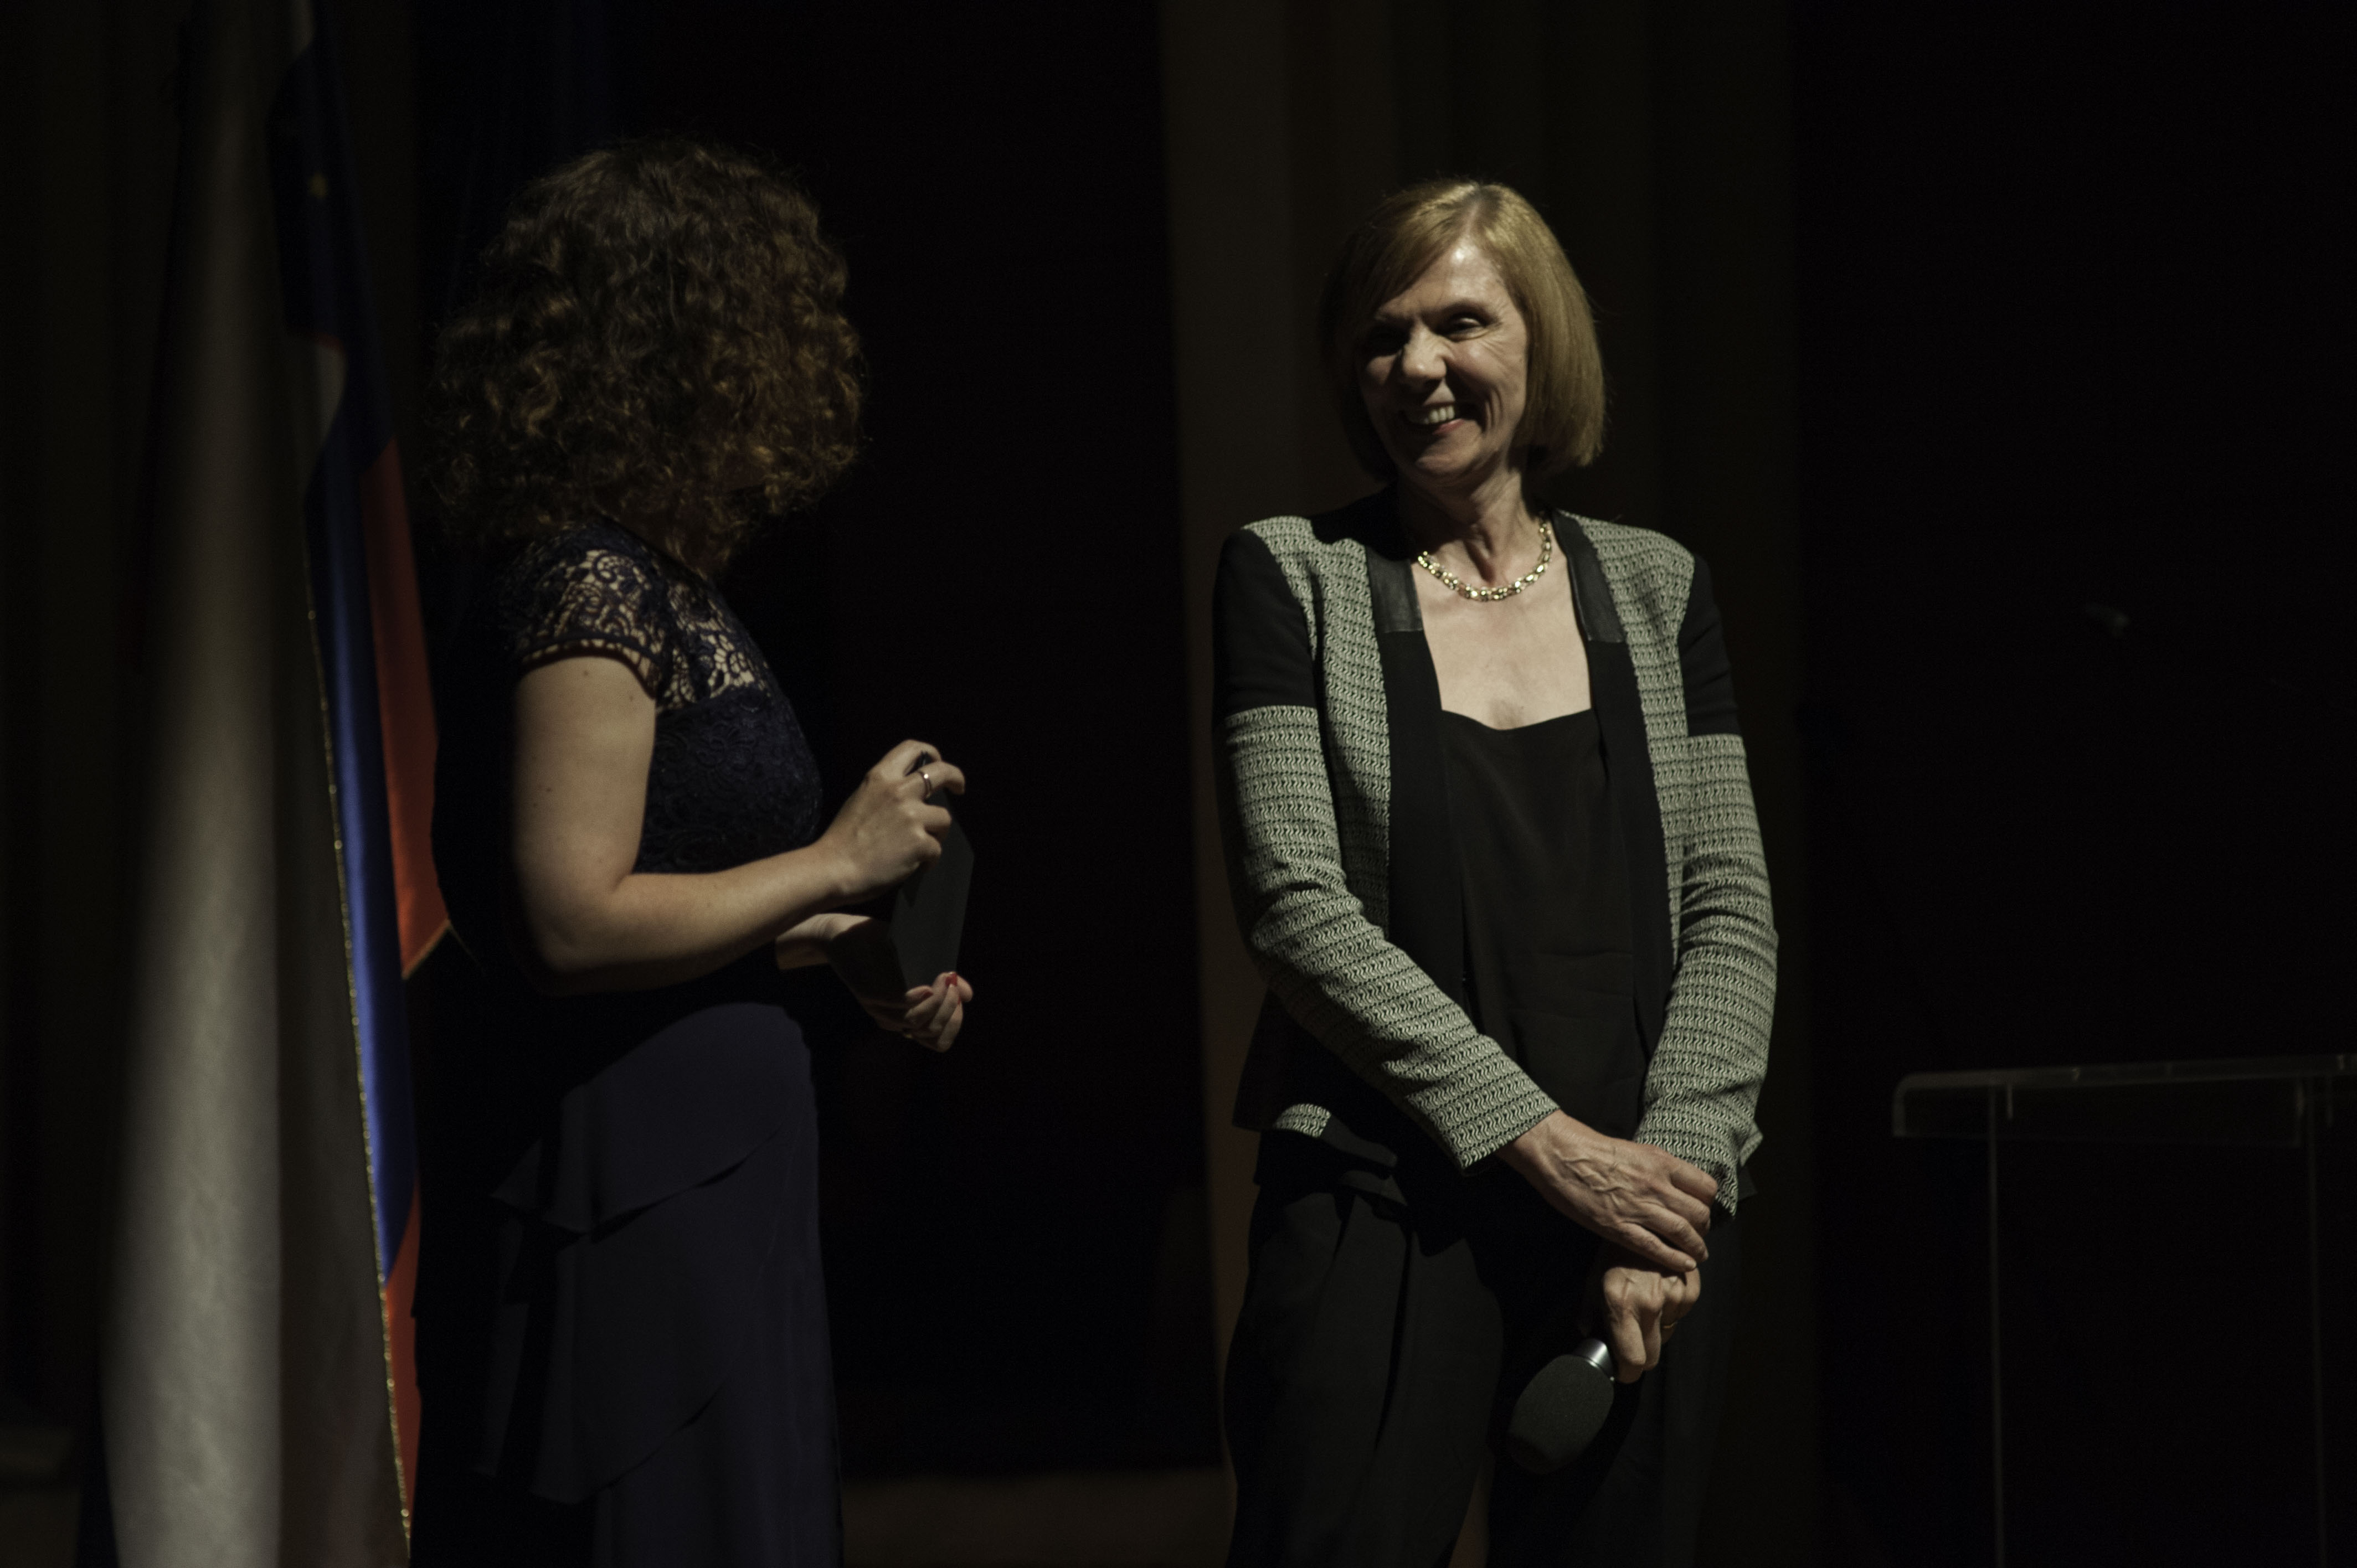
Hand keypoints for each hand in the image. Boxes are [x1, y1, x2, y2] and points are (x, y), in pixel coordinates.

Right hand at [815, 739, 964, 904]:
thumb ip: (885, 791)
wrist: (832, 869)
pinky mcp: (920, 842)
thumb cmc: (842, 841)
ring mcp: (912, 816)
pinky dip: (928, 859)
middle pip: (942, 772)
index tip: (937, 761)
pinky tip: (913, 865)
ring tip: (918, 848)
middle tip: (958, 788)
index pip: (913, 749)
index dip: (931, 753)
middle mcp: (899, 791)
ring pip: (944, 819)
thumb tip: (910, 794)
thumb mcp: (860, 799)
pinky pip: (937, 849)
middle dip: (956, 778)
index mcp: (881, 778)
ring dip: (936, 834)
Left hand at [821, 916, 973, 1050]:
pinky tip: (927, 987)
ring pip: (914, 1022)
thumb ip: (941, 982)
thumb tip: (967, 995)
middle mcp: (892, 1018)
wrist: (843, 935)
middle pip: (931, 1031)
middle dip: (949, 1009)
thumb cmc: (883, 950)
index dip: (954, 1023)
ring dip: (937, 1003)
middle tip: (952, 984)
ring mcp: (878, 1007)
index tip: (959, 998)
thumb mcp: (918, 965)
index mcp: (906, 1016)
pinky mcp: (866, 992)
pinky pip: (894, 1005)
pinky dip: (915, 999)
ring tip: (944, 980)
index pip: (938, 1041)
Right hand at [1497, 1111, 1717, 1271]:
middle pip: (1698, 1213)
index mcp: (1661, 1163)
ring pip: (1683, 1232)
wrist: (1560, 1154)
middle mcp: (1655, 1185)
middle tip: (1699, 1234)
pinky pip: (1655, 1248)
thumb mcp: (1636, 1150)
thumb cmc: (1593, 1149)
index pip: (1705, 1187)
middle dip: (1703, 1227)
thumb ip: (1658, 1167)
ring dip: (1696, 1247)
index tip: (1702, 1209)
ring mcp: (1638, 1207)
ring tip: (1698, 1254)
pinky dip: (1674, 1259)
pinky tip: (1685, 1265)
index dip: (1707, 1202)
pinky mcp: (1618, 1227)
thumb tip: (1676, 1183)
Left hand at [1588, 1241, 1701, 1383]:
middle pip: (1652, 1357)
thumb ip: (1589, 1313)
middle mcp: (1649, 1304)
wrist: (1646, 1220)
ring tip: (1644, 1302)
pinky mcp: (1690, 1288)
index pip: (1633, 1361)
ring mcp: (1672, 1296)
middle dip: (1641, 1354)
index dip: (1627, 1372)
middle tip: (1630, 1338)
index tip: (1622, 1369)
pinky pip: (1680, 1315)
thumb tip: (1589, 1337)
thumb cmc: (1614, 1252)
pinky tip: (1660, 1289)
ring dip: (1656, 1328)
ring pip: (1667, 1335)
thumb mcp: (1592, 1280)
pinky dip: (1671, 1310)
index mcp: (1620, 1304)